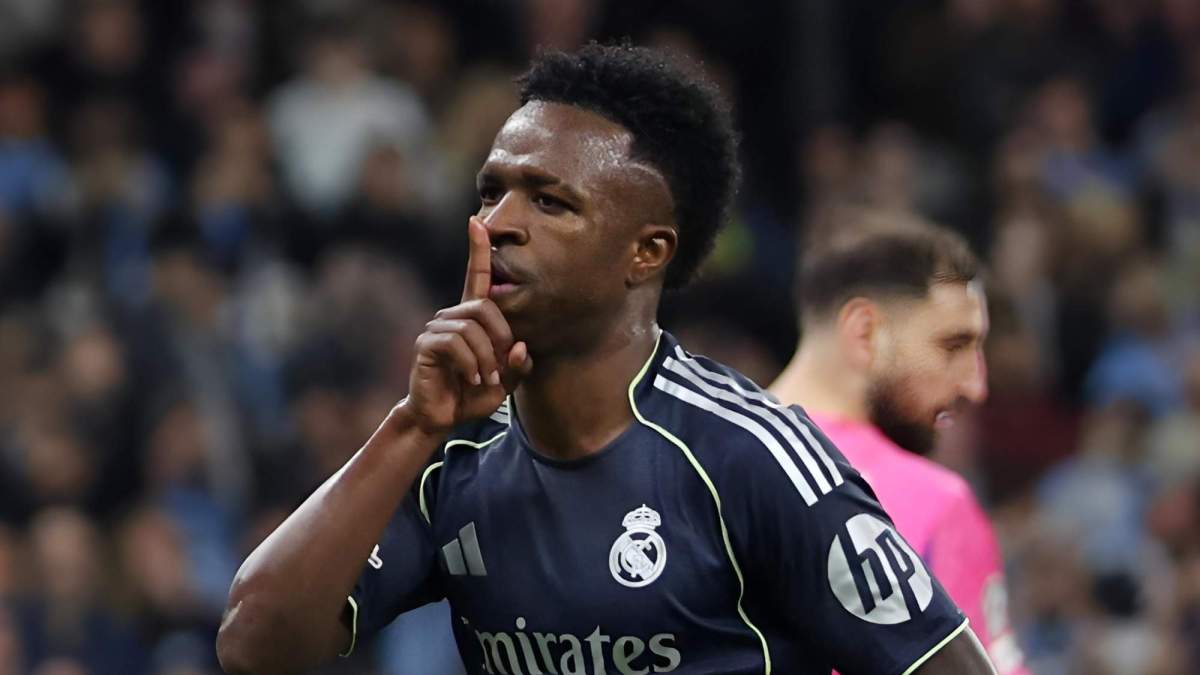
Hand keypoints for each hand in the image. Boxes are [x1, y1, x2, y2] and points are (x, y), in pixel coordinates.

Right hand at [405, 217, 532, 433]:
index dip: (477, 250)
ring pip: (473, 328)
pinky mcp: (426, 343)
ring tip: (483, 379)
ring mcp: (437, 327)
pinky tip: (469, 378)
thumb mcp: (505, 381)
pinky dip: (471, 364)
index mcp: (472, 317)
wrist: (442, 416)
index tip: (476, 222)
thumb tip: (520, 346)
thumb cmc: (472, 394)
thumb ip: (519, 365)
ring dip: (486, 359)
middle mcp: (452, 315)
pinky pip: (456, 343)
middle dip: (500, 339)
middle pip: (486, 306)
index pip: (476, 276)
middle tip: (498, 369)